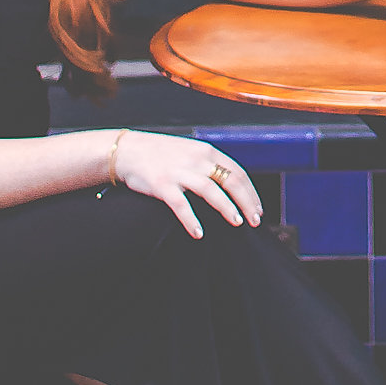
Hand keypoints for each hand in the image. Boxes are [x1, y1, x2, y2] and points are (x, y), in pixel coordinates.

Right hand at [114, 131, 263, 241]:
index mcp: (206, 151)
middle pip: (231, 181)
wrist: (127, 150)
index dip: (251, 192)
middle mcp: (196, 159)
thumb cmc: (159, 154)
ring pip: (211, 191)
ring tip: (236, 223)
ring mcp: (179, 171)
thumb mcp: (189, 151)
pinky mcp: (162, 184)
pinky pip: (181, 205)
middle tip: (255, 220)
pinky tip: (199, 233)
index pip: (238, 171)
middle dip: (246, 202)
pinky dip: (192, 220)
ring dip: (227, 208)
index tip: (258, 208)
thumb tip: (229, 183)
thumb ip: (207, 163)